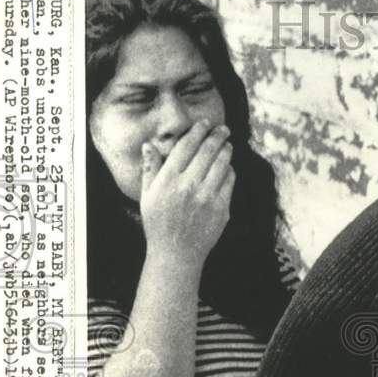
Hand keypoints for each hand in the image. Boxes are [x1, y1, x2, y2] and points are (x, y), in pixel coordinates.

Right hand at [140, 120, 235, 268]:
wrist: (176, 253)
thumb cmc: (158, 223)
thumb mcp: (147, 196)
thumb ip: (150, 169)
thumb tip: (149, 145)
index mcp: (168, 180)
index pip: (186, 146)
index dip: (198, 131)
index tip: (205, 123)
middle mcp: (188, 186)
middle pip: (208, 151)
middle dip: (218, 136)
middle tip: (224, 128)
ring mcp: (207, 197)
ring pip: (222, 164)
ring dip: (226, 150)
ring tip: (227, 144)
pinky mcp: (222, 208)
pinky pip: (230, 181)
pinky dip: (230, 170)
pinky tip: (228, 167)